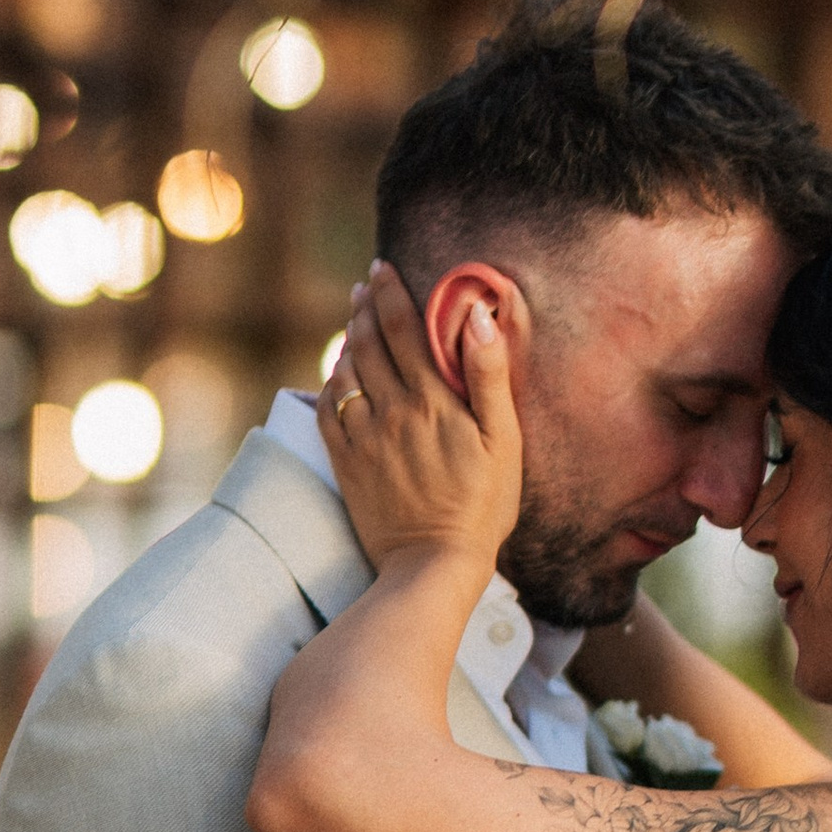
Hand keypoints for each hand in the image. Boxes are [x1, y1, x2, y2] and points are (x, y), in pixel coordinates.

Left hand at [325, 260, 522, 576]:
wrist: (434, 562)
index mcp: (431, 399)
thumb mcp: (503, 440)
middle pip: (369, 342)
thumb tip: (477, 317)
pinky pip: (328, 409)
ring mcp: (363, 436)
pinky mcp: (346, 462)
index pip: (404, 328)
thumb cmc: (482, 504)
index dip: (391, 293)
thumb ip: (489, 376)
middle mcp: (391, 410)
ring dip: (348, 340)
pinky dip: (331, 383)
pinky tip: (339, 375)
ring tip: (354, 323)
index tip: (383, 269)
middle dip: (365, 307)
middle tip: (364, 287)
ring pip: (345, 371)